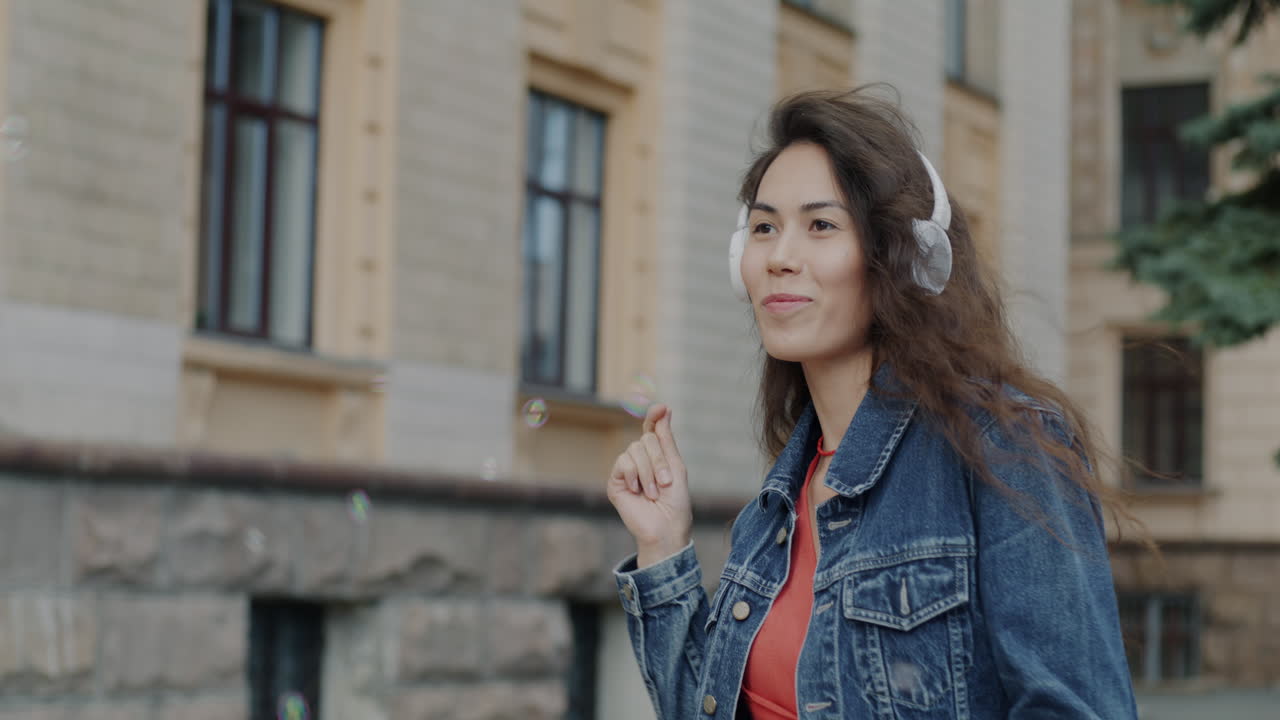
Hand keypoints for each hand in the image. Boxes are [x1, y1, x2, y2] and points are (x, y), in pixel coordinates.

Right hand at [606, 403, 692, 567]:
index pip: (652, 429)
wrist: (665, 528)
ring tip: (653, 492)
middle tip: (666, 482)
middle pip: (646, 439)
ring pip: (634, 450)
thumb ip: (666, 439)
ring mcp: (627, 469)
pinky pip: (623, 462)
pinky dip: (634, 476)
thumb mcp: (676, 466)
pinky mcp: (615, 481)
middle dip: (659, 461)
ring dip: (649, 472)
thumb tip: (663, 409)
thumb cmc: (675, 502)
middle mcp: (641, 459)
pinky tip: (638, 491)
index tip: (662, 408)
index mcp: (657, 455)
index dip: (654, 417)